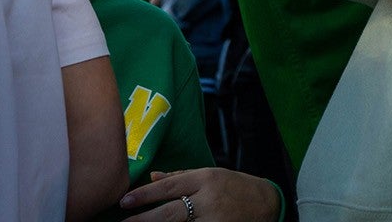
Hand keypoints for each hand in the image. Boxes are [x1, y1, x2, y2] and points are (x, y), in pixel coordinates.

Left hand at [119, 167, 280, 221]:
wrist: (266, 203)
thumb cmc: (235, 186)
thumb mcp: (210, 174)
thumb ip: (181, 176)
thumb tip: (153, 176)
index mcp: (205, 179)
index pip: (170, 186)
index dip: (145, 194)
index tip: (125, 201)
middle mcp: (209, 199)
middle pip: (170, 212)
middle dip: (143, 219)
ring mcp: (214, 220)